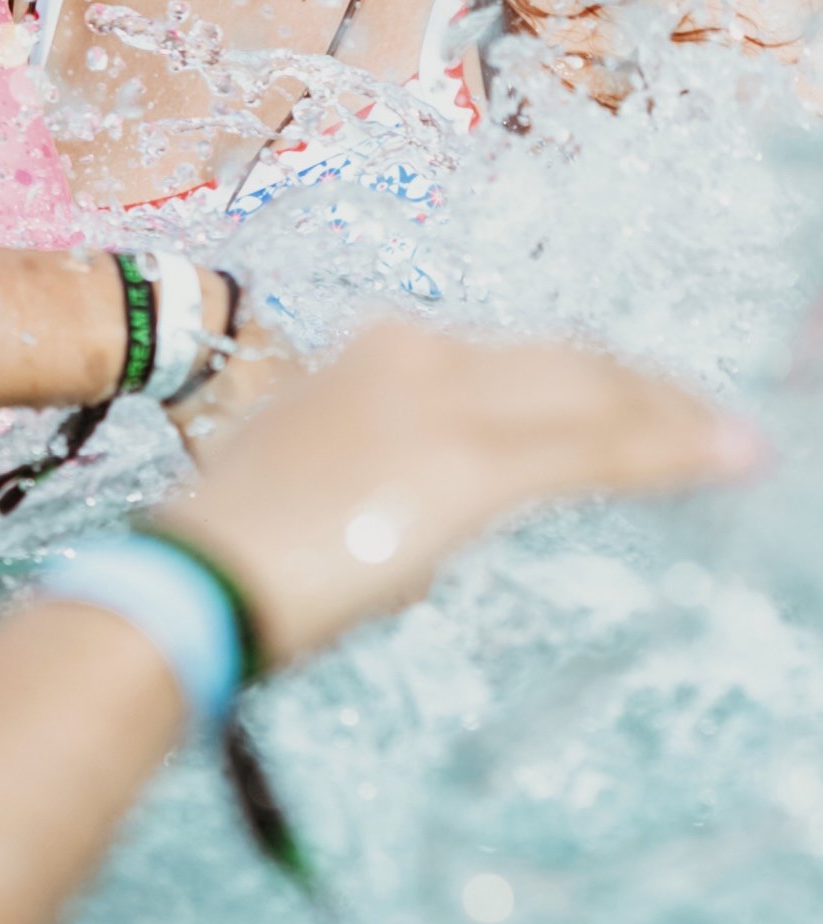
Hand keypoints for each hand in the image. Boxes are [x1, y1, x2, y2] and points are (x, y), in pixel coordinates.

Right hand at [153, 320, 756, 669]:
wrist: (197, 572)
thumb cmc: (239, 548)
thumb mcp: (316, 472)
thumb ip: (386, 469)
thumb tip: (432, 516)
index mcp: (377, 351)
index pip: (519, 355)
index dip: (594, 377)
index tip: (638, 404)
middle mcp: (416, 354)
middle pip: (566, 362)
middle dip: (646, 389)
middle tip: (706, 421)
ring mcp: (445, 403)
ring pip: (591, 397)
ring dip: (669, 419)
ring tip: (725, 442)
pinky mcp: (469, 464)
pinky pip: (593, 451)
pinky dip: (666, 451)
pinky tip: (718, 456)